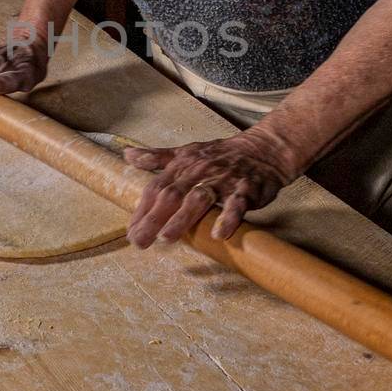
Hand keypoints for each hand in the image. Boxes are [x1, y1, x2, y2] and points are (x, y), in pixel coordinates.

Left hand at [121, 129, 299, 245]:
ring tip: (167, 237)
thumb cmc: (221, 155)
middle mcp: (199, 171)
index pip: (156, 188)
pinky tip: (219, 234)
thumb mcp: (186, 152)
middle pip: (172, 195)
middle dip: (153, 218)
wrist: (263, 149)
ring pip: (200, 198)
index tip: (130, 230)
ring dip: (182, 218)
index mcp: (183, 165)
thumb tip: (128, 155)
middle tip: (139, 241)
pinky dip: (229, 218)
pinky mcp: (247, 189)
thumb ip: (157, 157)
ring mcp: (223, 180)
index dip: (142, 209)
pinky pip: (237, 203)